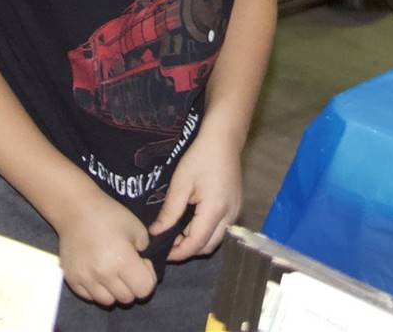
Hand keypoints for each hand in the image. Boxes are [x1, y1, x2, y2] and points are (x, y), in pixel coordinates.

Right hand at [54, 191, 154, 306]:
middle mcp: (103, 274)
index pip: (144, 290)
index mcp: (122, 260)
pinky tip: (97, 273)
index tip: (142, 263)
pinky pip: (90, 297)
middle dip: (132, 285)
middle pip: (127, 298)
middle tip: (127, 267)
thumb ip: (146, 251)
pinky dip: (97, 290)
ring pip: (108, 302)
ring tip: (112, 272)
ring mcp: (85, 279)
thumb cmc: (109, 215)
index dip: (148, 278)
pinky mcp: (71, 280)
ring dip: (114, 291)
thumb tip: (143, 266)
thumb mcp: (137, 228)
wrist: (76, 210)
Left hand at [151, 128, 242, 262]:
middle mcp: (229, 216)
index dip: (178, 253)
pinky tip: (191, 221)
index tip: (161, 252)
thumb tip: (156, 232)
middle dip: (187, 250)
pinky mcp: (236, 207)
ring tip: (177, 232)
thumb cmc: (200, 157)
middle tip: (167, 242)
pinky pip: (221, 229)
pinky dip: (205, 232)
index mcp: (215, 210)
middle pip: (208, 247)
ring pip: (216, 239)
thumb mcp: (180, 183)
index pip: (196, 244)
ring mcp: (235, 212)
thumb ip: (170, 211)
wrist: (223, 139)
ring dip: (197, 241)